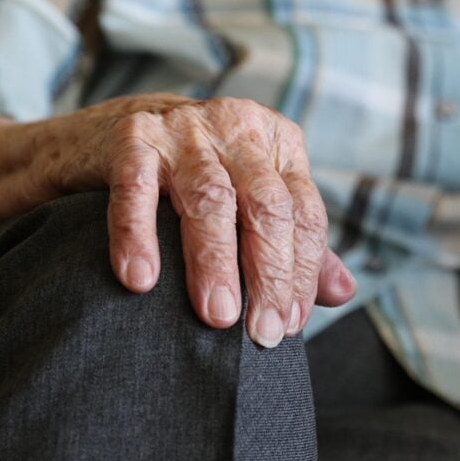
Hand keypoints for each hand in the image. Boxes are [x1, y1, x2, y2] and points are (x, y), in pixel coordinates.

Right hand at [45, 94, 356, 346]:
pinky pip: (137, 188)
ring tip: (217, 316)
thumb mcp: (251, 197)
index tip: (288, 324)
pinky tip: (141, 280)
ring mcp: (185, 129)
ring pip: (210, 198)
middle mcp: (238, 128)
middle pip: (266, 205)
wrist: (116, 133)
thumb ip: (294, 243)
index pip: (303, 212)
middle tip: (261, 333)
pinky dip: (139, 235)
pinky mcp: (133, 136)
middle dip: (268, 274)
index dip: (300, 272)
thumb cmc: (199, 176)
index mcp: (279, 142)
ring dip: (215, 262)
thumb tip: (343, 293)